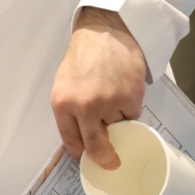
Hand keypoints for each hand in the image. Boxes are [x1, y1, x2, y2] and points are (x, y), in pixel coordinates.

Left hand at [51, 7, 147, 169]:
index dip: (81, 153)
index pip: (71, 140)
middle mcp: (84, 106)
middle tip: (111, 162)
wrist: (105, 32)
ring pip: (117, 128)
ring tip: (113, 97)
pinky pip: (132, 116)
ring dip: (117, 120)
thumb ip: (71, 111)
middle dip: (104, 158)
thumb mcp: (64, 84)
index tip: (87, 158)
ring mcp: (108, 103)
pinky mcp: (130, 98)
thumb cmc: (83, 56)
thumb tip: (82, 138)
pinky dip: (130, 109)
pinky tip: (124, 92)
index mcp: (62, 103)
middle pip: (96, 146)